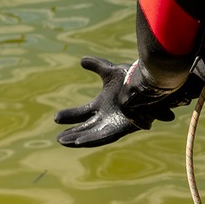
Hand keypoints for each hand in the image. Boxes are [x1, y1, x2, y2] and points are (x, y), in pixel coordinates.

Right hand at [54, 57, 174, 147]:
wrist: (149, 84)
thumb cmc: (134, 77)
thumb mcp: (110, 71)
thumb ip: (97, 66)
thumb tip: (82, 60)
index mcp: (103, 104)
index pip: (83, 113)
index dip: (70, 116)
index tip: (56, 118)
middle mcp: (108, 116)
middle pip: (86, 127)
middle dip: (72, 133)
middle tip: (58, 137)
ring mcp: (114, 123)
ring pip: (92, 135)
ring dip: (78, 139)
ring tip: (62, 142)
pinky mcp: (121, 129)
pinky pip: (104, 137)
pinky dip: (91, 140)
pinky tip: (78, 142)